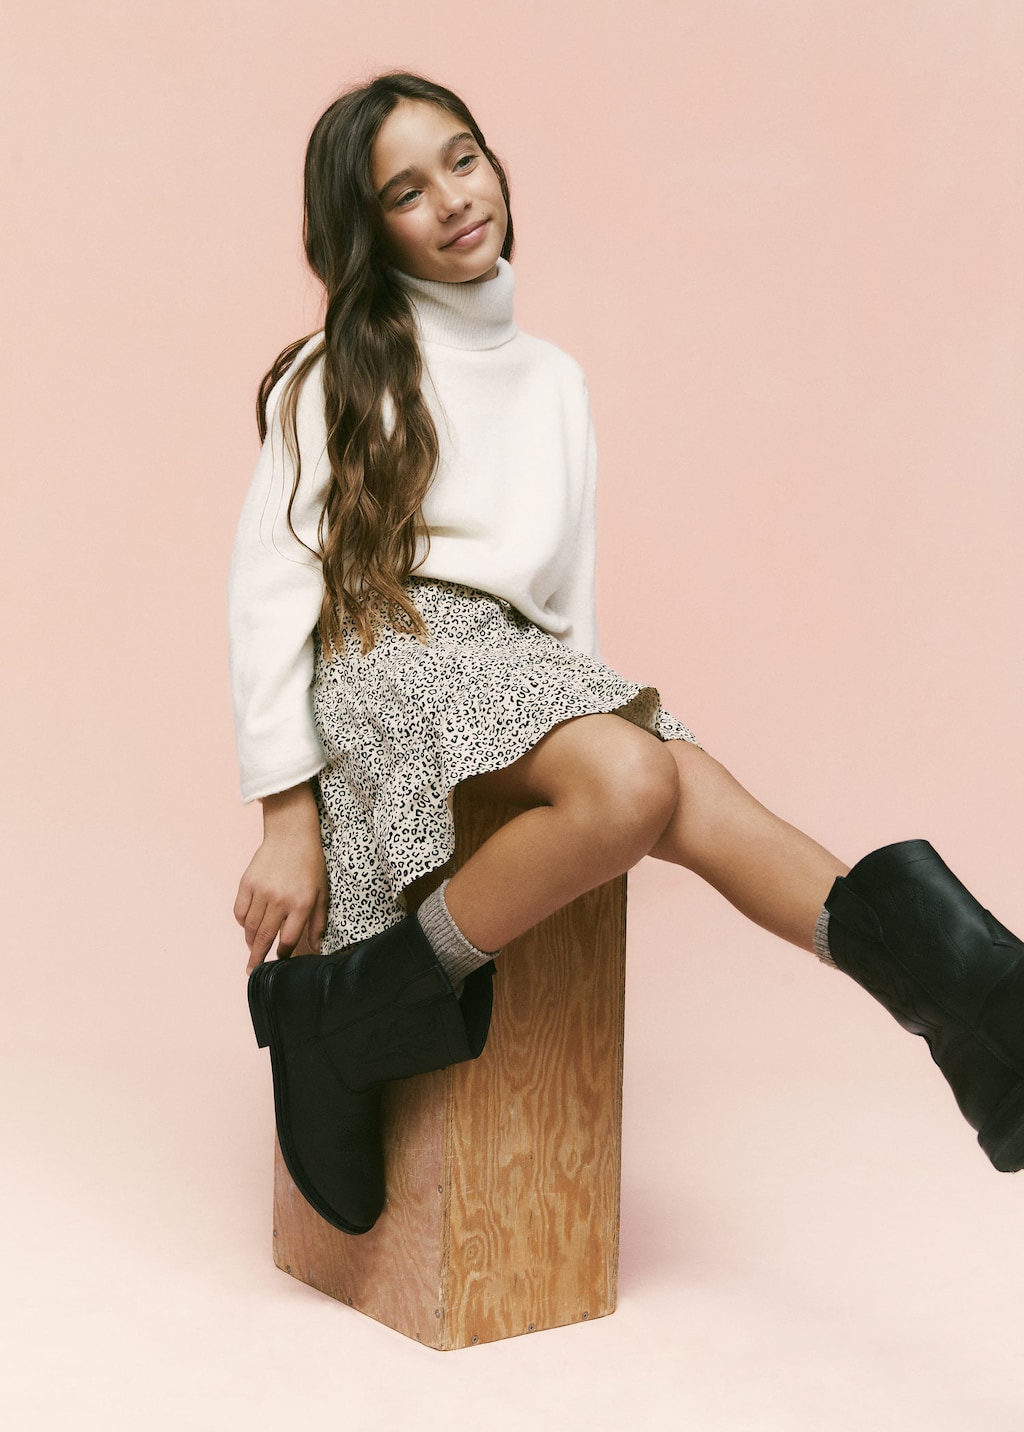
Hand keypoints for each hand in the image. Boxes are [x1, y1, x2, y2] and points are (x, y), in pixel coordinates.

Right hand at [234, 787, 329, 973]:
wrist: (291, 834)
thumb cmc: (310, 864)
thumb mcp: (321, 893)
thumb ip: (318, 922)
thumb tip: (316, 948)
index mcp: (300, 904)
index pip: (287, 940)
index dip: (282, 955)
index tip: (280, 962)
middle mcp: (279, 900)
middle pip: (264, 938)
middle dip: (258, 958)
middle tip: (253, 971)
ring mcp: (261, 891)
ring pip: (249, 927)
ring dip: (250, 941)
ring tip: (253, 948)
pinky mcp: (247, 883)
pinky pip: (239, 911)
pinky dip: (241, 922)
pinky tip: (247, 925)